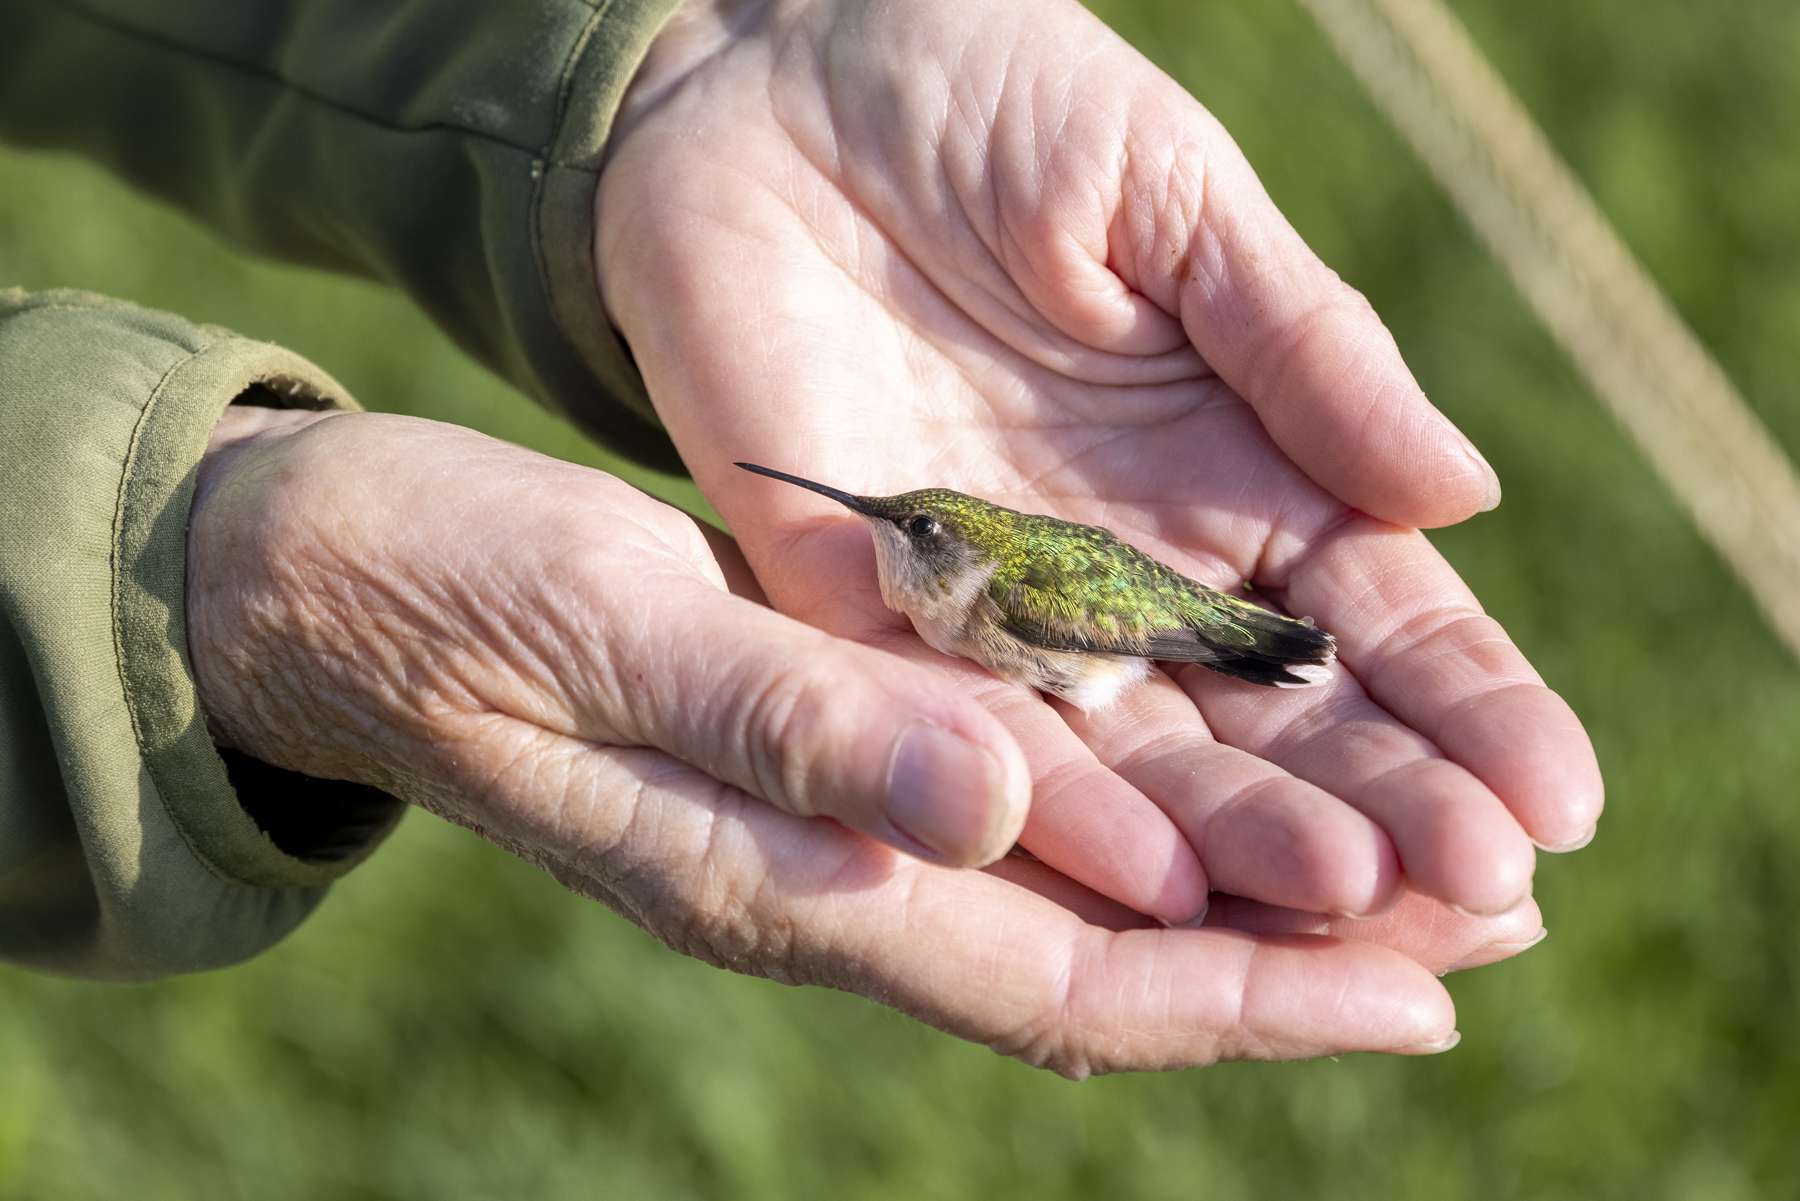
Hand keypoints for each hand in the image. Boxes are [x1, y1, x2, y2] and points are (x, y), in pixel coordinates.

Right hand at [185, 407, 1531, 1072]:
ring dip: (1242, 895)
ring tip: (1401, 857)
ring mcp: (827, 825)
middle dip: (1294, 965)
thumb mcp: (608, 629)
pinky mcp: (823, 754)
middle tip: (1484, 925)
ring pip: (1078, 898)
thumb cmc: (447, 593)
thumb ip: (792, 726)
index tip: (1426, 991)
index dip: (1249, 997)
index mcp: (787, 877)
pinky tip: (1216, 777)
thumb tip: (994, 813)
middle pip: (1104, 963)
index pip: (1061, 980)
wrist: (332, 584)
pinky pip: (1019, 818)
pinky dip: (1142, 815)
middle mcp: (830, 878)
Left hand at [593, 0, 1602, 925]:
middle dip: (1382, 802)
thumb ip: (1303, 346)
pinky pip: (968, 732)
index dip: (1466, 708)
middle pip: (1271, 720)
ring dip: (1243, 837)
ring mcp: (1006, 602)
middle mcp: (1129, 566)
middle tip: (1485, 894)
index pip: (1369, 619)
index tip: (1556, 800)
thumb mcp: (1173, 197)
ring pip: (1139, 760)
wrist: (768, 81)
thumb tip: (1464, 497)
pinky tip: (1153, 881)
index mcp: (1232, 468)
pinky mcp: (872, 611)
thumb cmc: (987, 99)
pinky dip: (1053, 810)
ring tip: (1349, 902)